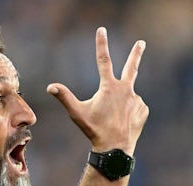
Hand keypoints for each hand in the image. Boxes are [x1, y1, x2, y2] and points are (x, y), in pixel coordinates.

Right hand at [47, 27, 148, 155]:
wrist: (115, 148)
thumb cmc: (94, 130)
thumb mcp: (77, 113)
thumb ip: (64, 97)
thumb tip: (50, 86)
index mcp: (109, 87)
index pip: (103, 60)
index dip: (101, 44)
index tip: (102, 30)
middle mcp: (126, 90)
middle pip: (131, 67)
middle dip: (136, 54)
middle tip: (141, 43)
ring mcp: (136, 100)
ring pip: (127, 97)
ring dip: (120, 105)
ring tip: (114, 119)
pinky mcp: (142, 110)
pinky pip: (134, 108)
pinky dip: (128, 113)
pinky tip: (122, 123)